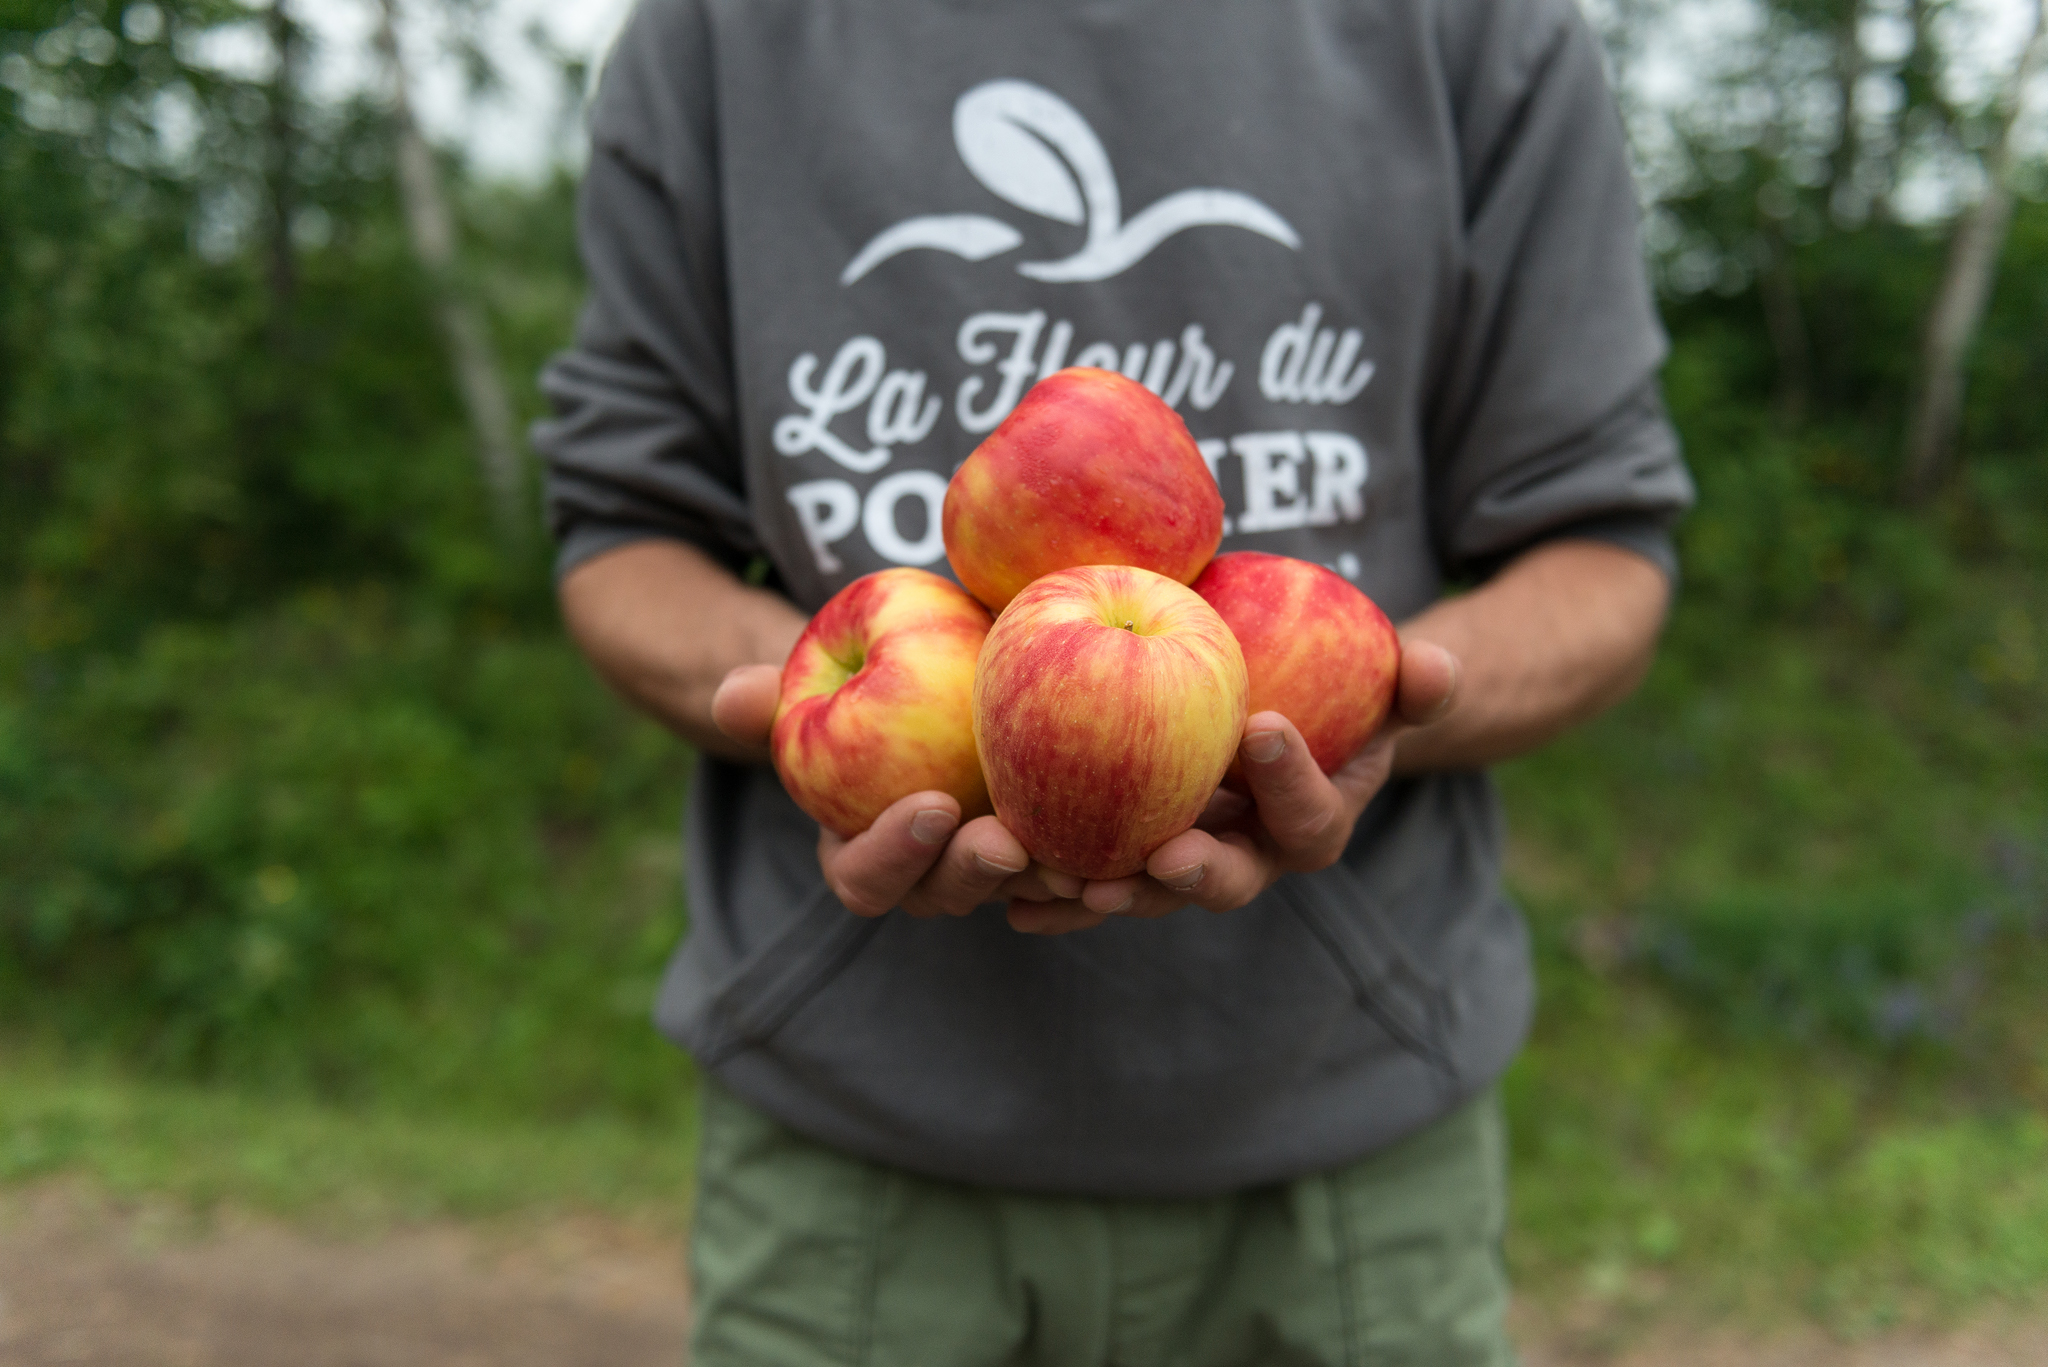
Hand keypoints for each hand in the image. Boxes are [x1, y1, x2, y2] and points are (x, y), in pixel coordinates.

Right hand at [711, 664, 1076, 918]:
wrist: (943, 662)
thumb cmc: (869, 672)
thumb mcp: (822, 674)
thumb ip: (775, 692)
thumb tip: (732, 695)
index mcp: (865, 850)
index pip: (865, 878)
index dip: (892, 853)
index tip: (930, 804)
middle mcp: (931, 872)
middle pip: (948, 896)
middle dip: (975, 875)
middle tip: (1005, 839)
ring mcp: (998, 866)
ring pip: (1023, 895)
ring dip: (1048, 883)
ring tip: (1078, 857)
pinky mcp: (1058, 846)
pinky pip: (1086, 870)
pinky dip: (1110, 868)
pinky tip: (1145, 847)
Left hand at [1005, 639, 1461, 934]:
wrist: (1266, 712)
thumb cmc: (1325, 688)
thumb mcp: (1374, 677)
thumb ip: (1409, 678)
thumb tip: (1440, 666)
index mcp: (1310, 821)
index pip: (1311, 816)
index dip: (1294, 781)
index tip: (1265, 726)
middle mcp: (1249, 858)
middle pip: (1231, 881)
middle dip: (1199, 874)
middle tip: (1168, 855)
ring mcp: (1184, 867)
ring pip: (1151, 894)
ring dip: (1114, 893)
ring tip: (1073, 880)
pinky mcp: (1123, 862)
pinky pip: (1088, 885)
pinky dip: (1052, 898)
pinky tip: (1009, 900)